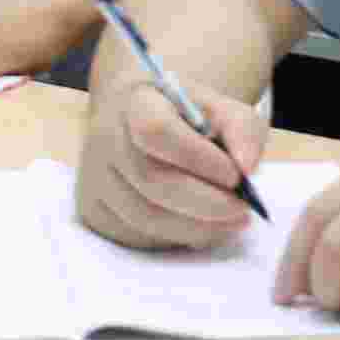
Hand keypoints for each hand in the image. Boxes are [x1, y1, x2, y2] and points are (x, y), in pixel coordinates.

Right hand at [77, 80, 270, 251]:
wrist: (143, 122)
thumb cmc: (187, 118)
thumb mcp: (220, 108)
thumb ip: (242, 129)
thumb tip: (246, 167)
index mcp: (136, 101)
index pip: (156, 130)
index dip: (198, 158)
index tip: (236, 175)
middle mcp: (104, 137)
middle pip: (151, 180)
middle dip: (206, 202)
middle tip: (243, 210)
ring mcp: (94, 176)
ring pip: (144, 216)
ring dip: (195, 227)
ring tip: (230, 221)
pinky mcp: (94, 209)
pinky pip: (136, 235)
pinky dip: (176, 237)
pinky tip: (199, 226)